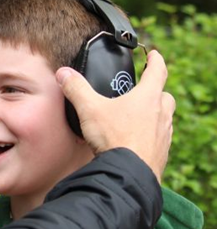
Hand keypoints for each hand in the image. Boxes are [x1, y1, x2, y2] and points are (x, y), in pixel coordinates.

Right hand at [57, 50, 174, 181]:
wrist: (129, 174)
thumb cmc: (115, 139)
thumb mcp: (89, 109)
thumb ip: (76, 89)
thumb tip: (64, 73)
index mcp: (148, 97)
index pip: (158, 71)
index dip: (156, 60)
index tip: (154, 54)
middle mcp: (161, 114)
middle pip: (165, 96)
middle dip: (156, 91)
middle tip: (143, 90)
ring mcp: (163, 135)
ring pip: (164, 118)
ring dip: (155, 114)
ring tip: (136, 117)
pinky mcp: (161, 153)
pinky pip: (159, 139)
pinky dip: (150, 135)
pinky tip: (135, 140)